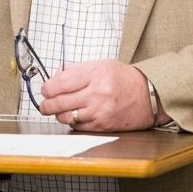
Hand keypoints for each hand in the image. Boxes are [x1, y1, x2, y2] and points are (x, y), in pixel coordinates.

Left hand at [39, 59, 154, 131]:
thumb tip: (55, 76)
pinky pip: (78, 126)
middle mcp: (97, 93)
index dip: (47, 88)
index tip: (45, 90)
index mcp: (95, 74)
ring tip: (57, 110)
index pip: (60, 83)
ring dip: (57, 114)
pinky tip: (73, 116)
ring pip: (66, 117)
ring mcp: (100, 111)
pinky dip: (71, 122)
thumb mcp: (100, 65)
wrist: (148, 95)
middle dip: (46, 105)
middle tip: (44, 104)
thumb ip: (76, 69)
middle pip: (60, 102)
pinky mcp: (103, 125)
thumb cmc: (124, 79)